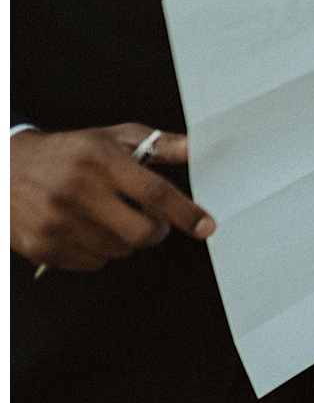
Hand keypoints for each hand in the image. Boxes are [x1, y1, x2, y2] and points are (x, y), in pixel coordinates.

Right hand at [11, 124, 214, 271]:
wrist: (6, 168)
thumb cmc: (67, 153)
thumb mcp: (114, 139)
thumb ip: (161, 146)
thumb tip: (199, 148)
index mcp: (101, 161)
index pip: (155, 193)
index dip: (186, 213)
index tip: (206, 225)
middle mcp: (78, 191)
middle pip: (141, 233)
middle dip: (157, 231)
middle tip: (150, 218)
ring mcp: (58, 222)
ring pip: (120, 251)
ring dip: (126, 239)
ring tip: (108, 215)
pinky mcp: (43, 247)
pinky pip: (94, 263)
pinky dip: (100, 250)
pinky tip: (87, 228)